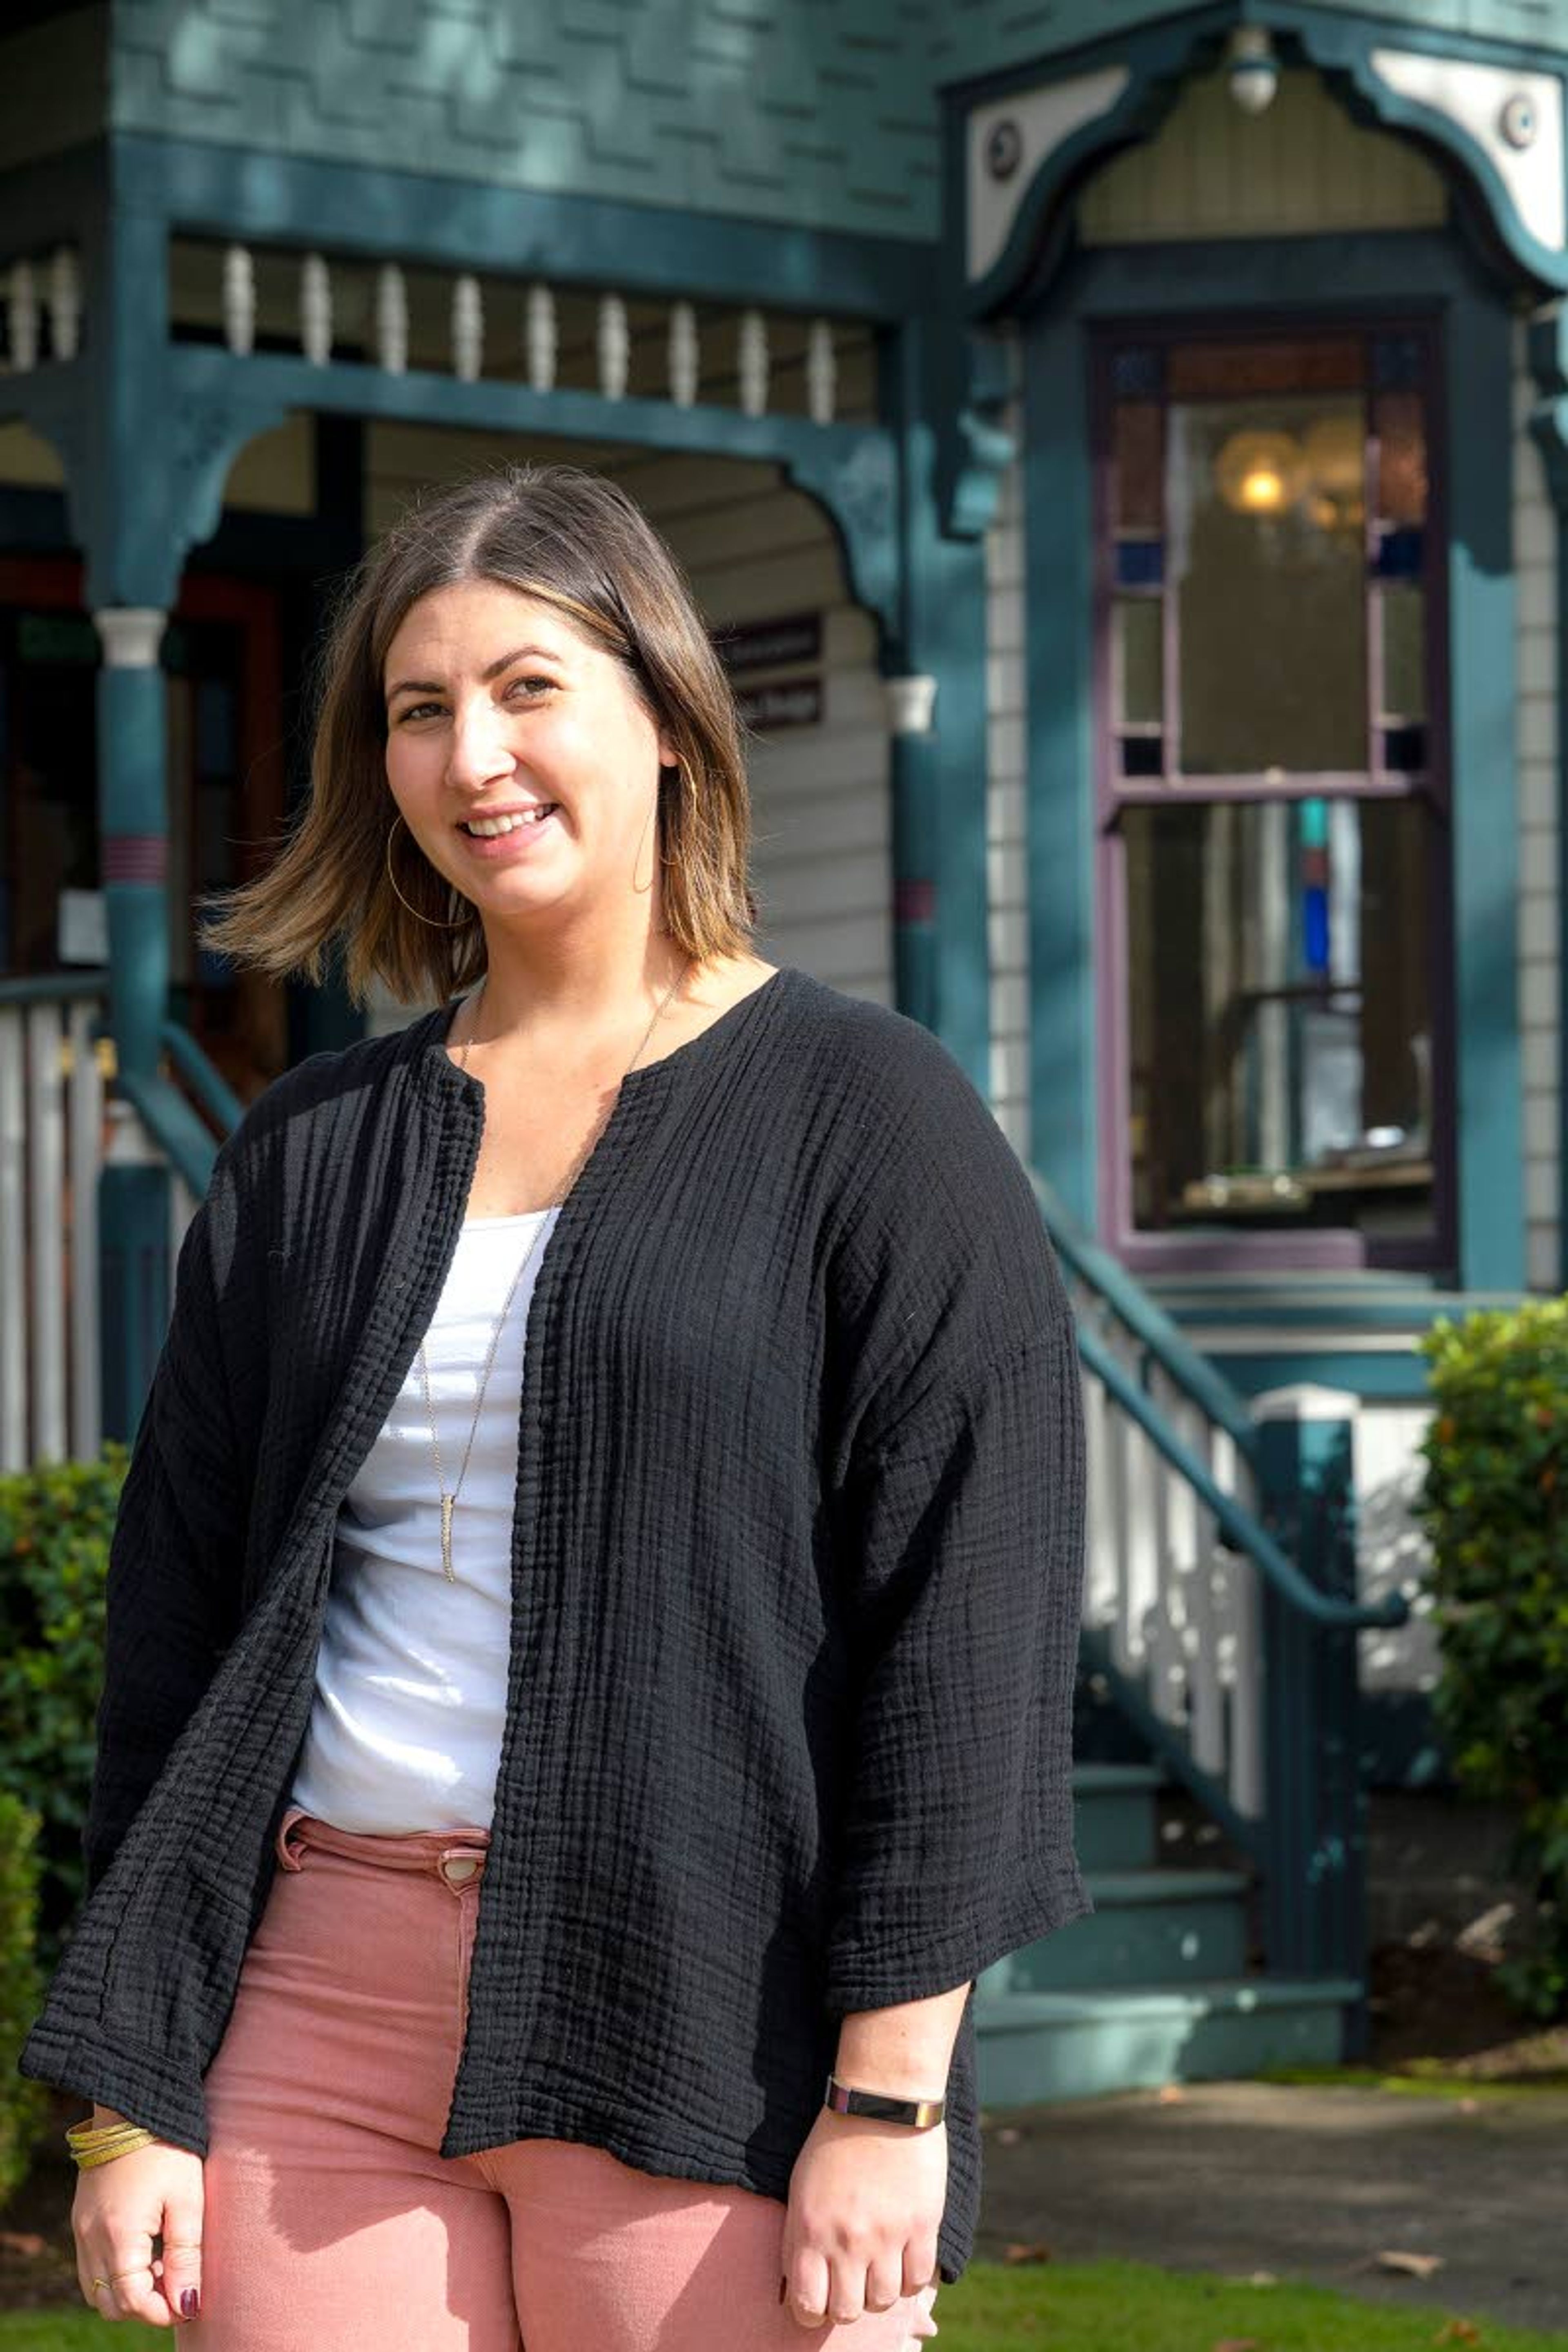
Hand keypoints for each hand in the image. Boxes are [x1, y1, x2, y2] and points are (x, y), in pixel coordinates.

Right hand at [73, 2127, 204, 2327]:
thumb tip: (188, 2302)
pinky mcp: (81, 2218)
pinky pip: (91, 2264)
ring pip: (96, 2287)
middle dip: (142, 2306)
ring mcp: (81, 2228)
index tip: (189, 2304)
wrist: (136, 2103)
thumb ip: (186, 2255)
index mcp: (117, 2234)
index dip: (160, 2313)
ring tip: (163, 2264)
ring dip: (127, 2290)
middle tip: (177, 2286)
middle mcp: (91, 2237)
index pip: (130, 2301)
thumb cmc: (169, 2148)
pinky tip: (145, 2248)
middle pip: (108, 2302)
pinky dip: (115, 2271)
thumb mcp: (188, 2199)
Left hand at [780, 2107, 944, 2327]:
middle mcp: (846, 2240)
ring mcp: (887, 2235)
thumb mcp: (800, 2188)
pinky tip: (903, 2258)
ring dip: (879, 2291)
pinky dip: (910, 2279)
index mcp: (810, 2229)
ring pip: (883, 2301)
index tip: (819, 2299)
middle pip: (846, 2312)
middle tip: (850, 2283)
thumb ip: (799, 2238)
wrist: (881, 2100)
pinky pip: (918, 2280)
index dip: (811, 2311)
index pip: (806, 2306)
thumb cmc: (834, 2141)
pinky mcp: (922, 2225)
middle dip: (846, 2305)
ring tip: (878, 2267)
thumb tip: (801, 2284)